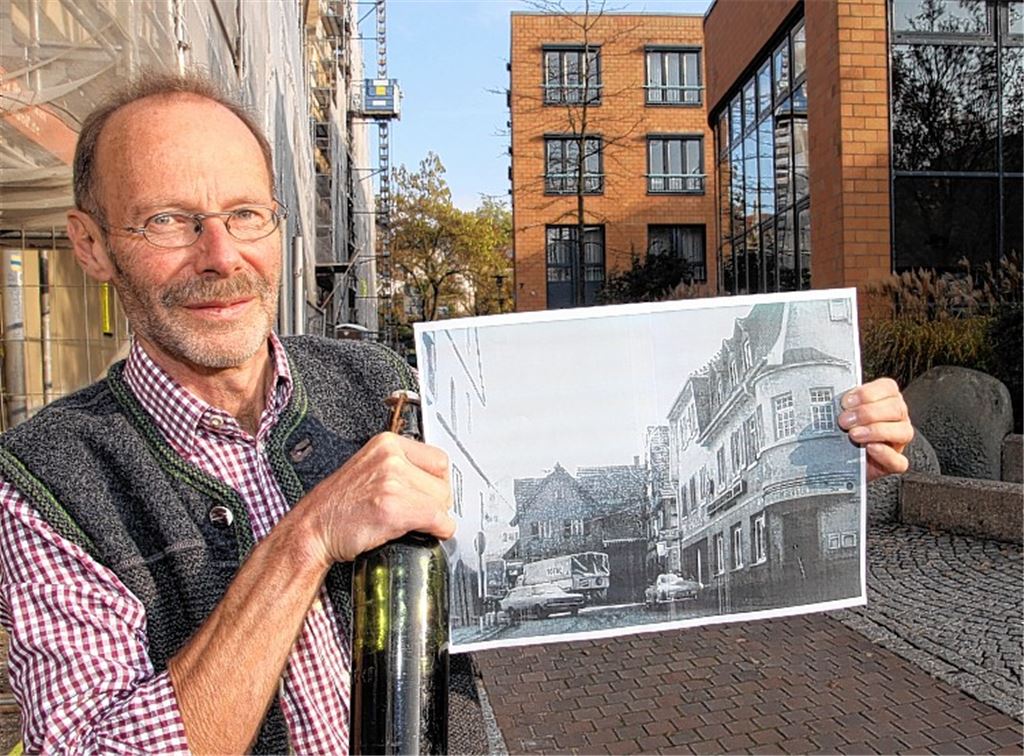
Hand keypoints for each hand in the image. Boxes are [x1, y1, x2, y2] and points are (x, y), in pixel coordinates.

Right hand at [301, 432, 454, 564]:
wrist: (312, 529)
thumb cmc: (337, 506)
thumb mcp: (369, 470)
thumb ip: (401, 468)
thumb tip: (434, 482)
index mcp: (386, 443)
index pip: (438, 460)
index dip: (437, 483)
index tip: (432, 494)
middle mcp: (390, 457)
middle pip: (442, 482)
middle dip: (436, 502)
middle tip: (418, 513)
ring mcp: (391, 481)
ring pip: (442, 503)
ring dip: (435, 519)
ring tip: (411, 523)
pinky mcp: (393, 507)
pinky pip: (437, 521)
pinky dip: (437, 531)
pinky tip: (421, 533)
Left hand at [839, 378, 913, 481]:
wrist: (838, 459)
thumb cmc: (842, 431)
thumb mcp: (842, 414)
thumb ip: (841, 404)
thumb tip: (828, 399)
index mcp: (886, 399)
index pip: (888, 388)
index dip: (868, 393)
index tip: (846, 402)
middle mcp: (897, 418)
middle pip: (896, 409)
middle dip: (868, 413)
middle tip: (844, 420)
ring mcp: (899, 440)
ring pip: (903, 432)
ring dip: (877, 431)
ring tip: (854, 435)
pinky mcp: (895, 463)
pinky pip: (899, 460)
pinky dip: (886, 454)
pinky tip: (871, 448)